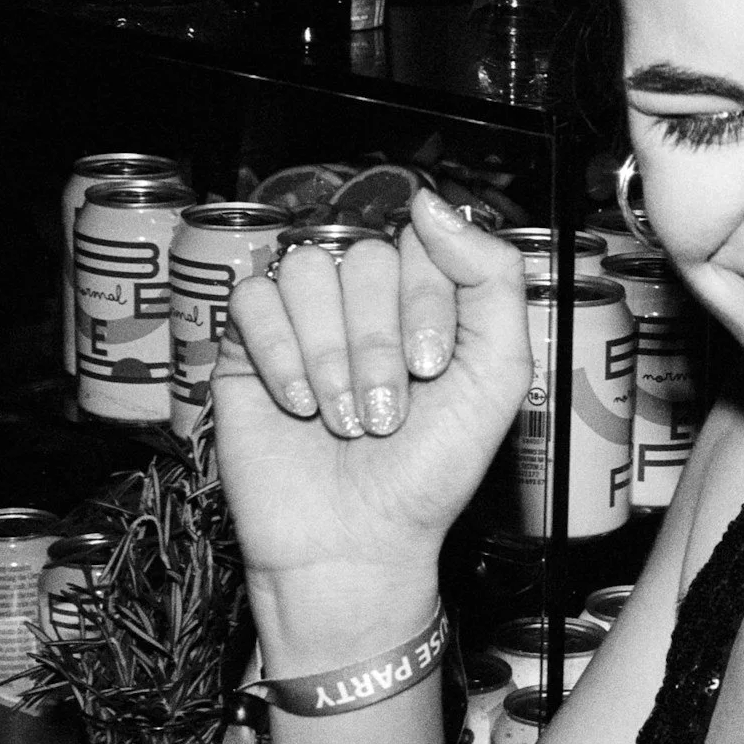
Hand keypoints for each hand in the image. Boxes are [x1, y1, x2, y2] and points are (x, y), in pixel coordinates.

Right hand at [214, 188, 528, 597]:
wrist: (357, 542)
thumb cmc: (430, 471)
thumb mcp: (497, 376)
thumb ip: (491, 280)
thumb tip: (429, 202)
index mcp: (427, 299)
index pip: (421, 243)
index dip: (425, 304)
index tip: (430, 370)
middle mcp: (365, 301)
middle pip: (364, 257)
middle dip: (378, 343)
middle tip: (386, 412)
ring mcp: (304, 319)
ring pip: (307, 273)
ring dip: (331, 357)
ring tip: (344, 418)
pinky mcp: (245, 345)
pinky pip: (251, 299)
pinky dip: (280, 357)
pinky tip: (298, 407)